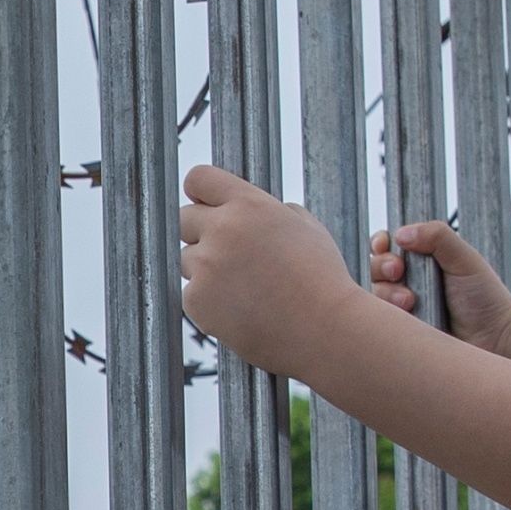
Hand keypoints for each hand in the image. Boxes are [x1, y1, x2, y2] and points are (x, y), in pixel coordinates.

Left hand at [180, 164, 367, 372]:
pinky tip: (241, 308)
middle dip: (202, 232)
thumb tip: (253, 208)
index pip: (199, 179)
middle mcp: (222, 229)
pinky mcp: (196, 301)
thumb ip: (274, 210)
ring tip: (245, 287)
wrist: (325, 330)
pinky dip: (209, 301)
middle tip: (231, 255)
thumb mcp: (307, 227)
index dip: (202, 192)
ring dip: (206, 269)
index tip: (206, 205)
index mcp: (249, 205)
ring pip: (187, 259)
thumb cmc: (322, 280)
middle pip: (185, 219)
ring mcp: (206, 266)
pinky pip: (191, 293)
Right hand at [363, 214, 510, 348]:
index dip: (382, 243)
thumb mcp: (464, 258)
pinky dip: (390, 315)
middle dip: (382, 265)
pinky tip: (409, 314)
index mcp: (425, 259)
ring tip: (409, 300)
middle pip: (377, 267)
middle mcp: (412, 282)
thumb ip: (437, 237)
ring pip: (377, 294)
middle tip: (398, 270)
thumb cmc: (486, 298)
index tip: (387, 245)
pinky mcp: (405, 332)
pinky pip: (383, 322)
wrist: (497, 339)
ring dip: (388, 292)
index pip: (391, 245)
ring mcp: (406, 308)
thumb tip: (401, 233)